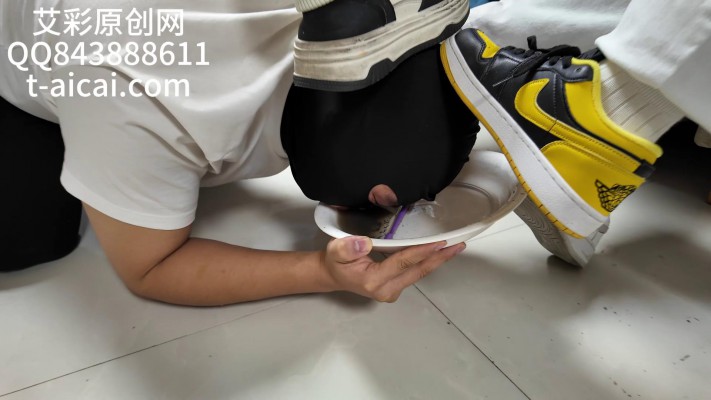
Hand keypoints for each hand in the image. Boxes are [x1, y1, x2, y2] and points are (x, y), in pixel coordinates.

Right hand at [321, 236, 465, 302]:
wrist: (333, 276)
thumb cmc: (336, 262)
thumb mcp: (335, 250)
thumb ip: (348, 247)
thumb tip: (364, 243)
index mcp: (373, 281)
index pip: (402, 263)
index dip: (422, 252)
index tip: (440, 243)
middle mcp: (386, 290)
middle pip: (418, 271)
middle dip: (440, 258)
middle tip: (459, 245)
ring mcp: (392, 292)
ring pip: (419, 274)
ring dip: (437, 260)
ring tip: (455, 248)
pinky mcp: (395, 290)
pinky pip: (414, 274)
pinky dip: (427, 262)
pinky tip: (439, 253)